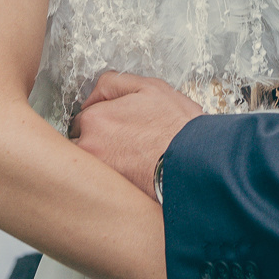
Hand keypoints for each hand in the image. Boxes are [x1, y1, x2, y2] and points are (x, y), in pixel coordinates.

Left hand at [71, 72, 201, 198]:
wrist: (198, 163)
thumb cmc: (179, 128)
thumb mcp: (150, 88)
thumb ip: (113, 83)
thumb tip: (94, 93)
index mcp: (95, 119)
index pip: (82, 119)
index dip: (101, 121)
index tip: (116, 127)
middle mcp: (89, 147)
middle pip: (79, 144)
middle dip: (95, 143)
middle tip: (122, 145)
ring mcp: (97, 173)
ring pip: (88, 167)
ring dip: (99, 164)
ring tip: (127, 163)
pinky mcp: (108, 195)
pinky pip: (100, 187)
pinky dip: (109, 183)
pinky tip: (130, 177)